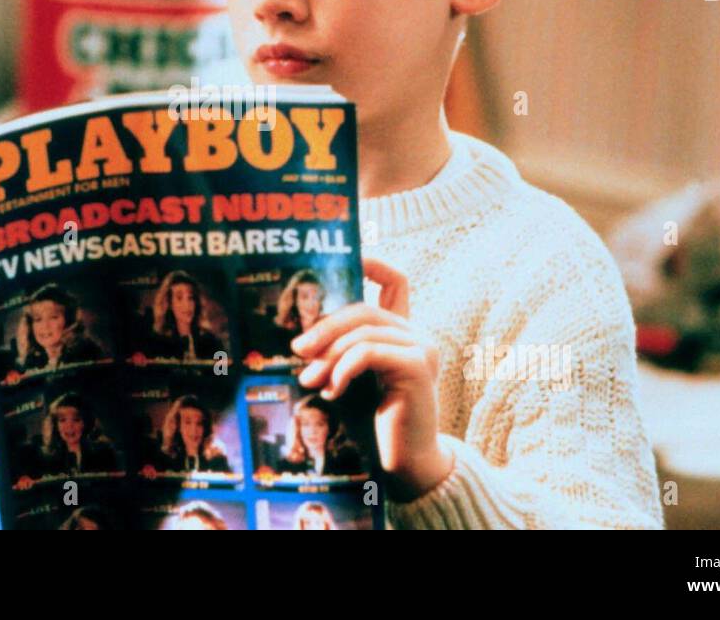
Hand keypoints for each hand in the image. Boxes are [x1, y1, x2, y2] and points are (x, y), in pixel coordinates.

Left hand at [292, 258, 453, 500]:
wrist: (406, 462)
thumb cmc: (375, 421)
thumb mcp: (352, 378)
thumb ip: (338, 353)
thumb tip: (300, 340)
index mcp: (402, 331)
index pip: (396, 282)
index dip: (373, 263)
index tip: (349, 257)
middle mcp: (417, 334)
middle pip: (364, 309)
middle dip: (325, 327)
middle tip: (297, 350)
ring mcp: (422, 348)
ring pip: (364, 331)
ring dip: (328, 355)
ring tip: (309, 380)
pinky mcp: (418, 367)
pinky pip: (370, 353)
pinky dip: (343, 369)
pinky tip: (332, 391)